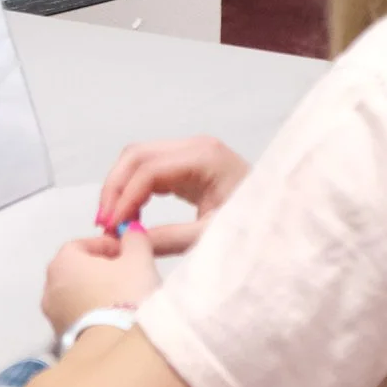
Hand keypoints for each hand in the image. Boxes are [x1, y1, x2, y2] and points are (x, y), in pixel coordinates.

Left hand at [41, 226, 162, 337]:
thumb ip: (135, 239)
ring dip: (95, 293)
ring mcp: (52, 315)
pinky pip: (77, 317)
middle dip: (100, 269)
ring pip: (76, 295)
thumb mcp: (138, 259)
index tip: (128, 253)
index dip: (107, 245)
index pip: (82, 244)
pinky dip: (92, 314)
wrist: (114, 351)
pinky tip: (114, 320)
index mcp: (63, 261)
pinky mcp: (60, 338)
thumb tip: (132, 230)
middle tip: (127, 274)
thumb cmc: (125, 296)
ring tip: (123, 299)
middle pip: (76, 270)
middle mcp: (49, 286)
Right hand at [94, 136, 250, 252]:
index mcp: (204, 157)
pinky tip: (129, 215)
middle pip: (137, 155)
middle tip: (103, 224)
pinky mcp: (189, 164)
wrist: (283, 222)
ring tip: (112, 222)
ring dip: (121, 187)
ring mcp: (191, 152)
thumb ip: (170, 238)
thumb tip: (129, 240)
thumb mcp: (212, 237)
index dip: (124, 197)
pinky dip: (135, 189)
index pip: (148, 169)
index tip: (110, 229)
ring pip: (139, 159)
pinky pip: (151, 170)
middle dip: (115, 188)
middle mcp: (195, 146)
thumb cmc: (255, 228)